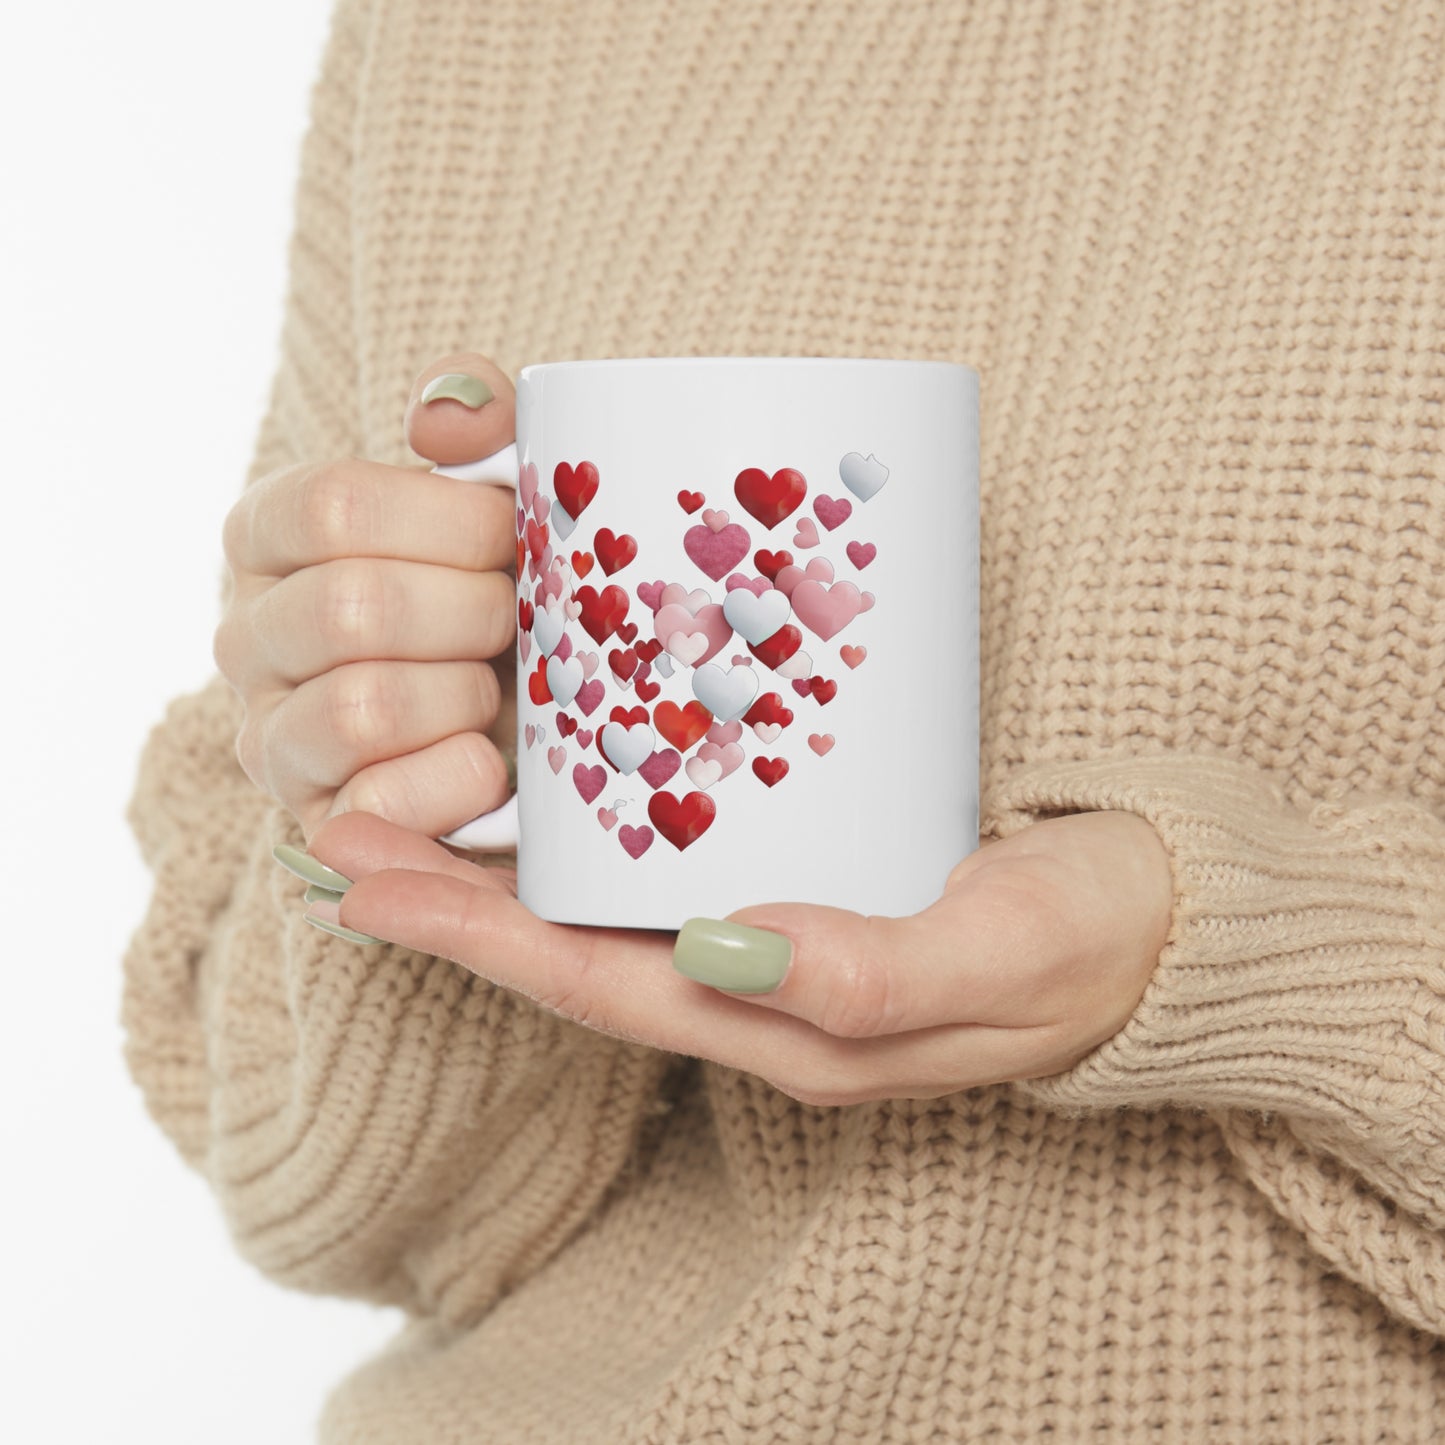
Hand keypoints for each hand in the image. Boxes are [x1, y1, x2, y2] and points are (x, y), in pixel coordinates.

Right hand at [215, 354, 518, 842]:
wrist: (522, 721)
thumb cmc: (498, 590)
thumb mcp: (496, 494)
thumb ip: (476, 423)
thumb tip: (445, 418)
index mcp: (270, 535)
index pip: (333, 506)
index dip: (450, 522)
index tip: (512, 536)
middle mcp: (246, 635)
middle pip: (353, 607)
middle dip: (474, 613)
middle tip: (521, 619)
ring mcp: (271, 737)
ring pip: (362, 707)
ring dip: (466, 695)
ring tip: (499, 689)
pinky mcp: (317, 822)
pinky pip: (380, 803)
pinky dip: (459, 778)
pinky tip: (492, 760)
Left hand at [300, 808, 1172, 1104]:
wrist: (1170, 922)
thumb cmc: (1093, 941)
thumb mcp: (1001, 954)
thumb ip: (870, 971)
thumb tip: (724, 952)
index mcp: (789, 1028)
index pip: (595, 985)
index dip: (472, 936)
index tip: (361, 876)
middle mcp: (764, 992)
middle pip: (576, 950)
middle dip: (453, 897)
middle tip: (344, 822)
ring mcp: (782, 942)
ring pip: (616, 911)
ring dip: (511, 862)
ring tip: (420, 792)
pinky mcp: (811, 882)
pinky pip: (677, 868)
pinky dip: (600, 829)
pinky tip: (571, 772)